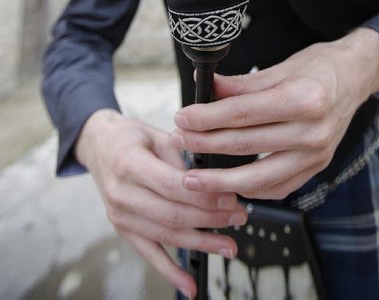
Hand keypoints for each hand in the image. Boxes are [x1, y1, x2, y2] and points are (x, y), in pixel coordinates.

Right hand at [75, 110, 247, 298]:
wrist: (100, 146)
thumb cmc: (130, 138)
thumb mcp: (156, 133)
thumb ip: (181, 154)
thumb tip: (212, 179)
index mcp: (129, 163)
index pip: (171, 186)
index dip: (203, 195)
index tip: (230, 197)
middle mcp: (122, 193)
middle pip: (172, 214)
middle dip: (210, 219)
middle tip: (238, 216)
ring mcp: (120, 216)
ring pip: (166, 236)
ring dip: (201, 243)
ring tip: (229, 245)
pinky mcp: (124, 230)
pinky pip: (149, 254)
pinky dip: (170, 273)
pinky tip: (189, 286)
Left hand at [172, 28, 378, 200]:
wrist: (355, 77)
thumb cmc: (319, 67)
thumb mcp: (281, 66)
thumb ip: (242, 83)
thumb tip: (206, 86)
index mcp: (304, 99)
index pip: (244, 113)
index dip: (208, 117)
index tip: (183, 118)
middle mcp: (314, 131)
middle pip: (247, 145)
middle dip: (207, 144)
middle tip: (180, 141)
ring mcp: (318, 154)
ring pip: (259, 177)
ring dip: (221, 181)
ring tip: (194, 178)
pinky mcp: (318, 168)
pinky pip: (278, 188)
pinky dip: (251, 190)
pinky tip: (229, 185)